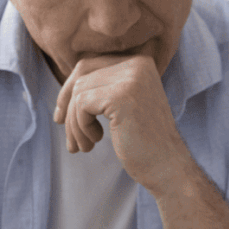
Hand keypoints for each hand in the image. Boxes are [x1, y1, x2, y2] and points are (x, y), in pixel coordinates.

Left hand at [52, 55, 193, 192]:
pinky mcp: (122, 96)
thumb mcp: (123, 105)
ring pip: (78, 91)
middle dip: (68, 104)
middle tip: (66, 131)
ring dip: (74, 123)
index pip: (89, 64)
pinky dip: (81, 126)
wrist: (166, 166)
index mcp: (139, 62)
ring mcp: (131, 78)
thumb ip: (103, 88)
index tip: (62, 117)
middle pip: (82, 74)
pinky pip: (81, 104)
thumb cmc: (142, 141)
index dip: (69, 90)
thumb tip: (66, 87)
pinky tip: (96, 141)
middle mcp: (137, 64)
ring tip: (85, 145)